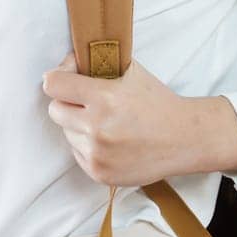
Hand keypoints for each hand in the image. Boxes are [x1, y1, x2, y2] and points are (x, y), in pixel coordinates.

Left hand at [41, 50, 222, 187]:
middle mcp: (97, 128)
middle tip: (88, 101)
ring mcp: (98, 154)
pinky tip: (110, 140)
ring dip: (78, 126)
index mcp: (104, 98)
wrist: (184, 138)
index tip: (67, 79)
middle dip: (67, 102)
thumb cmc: (157, 101)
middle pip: (55, 110)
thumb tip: (66, 63)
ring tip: (106, 123)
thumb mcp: (129, 71)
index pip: (52, 85)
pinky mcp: (100, 173)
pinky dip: (87, 146)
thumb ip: (95, 63)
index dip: (59, 78)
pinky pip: (76, 153)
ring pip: (66, 132)